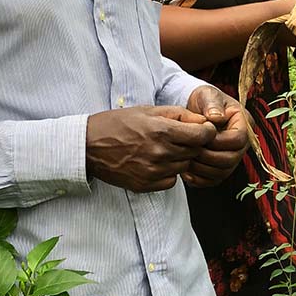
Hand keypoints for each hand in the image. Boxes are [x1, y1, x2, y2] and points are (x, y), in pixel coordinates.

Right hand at [85, 105, 216, 192]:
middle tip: (181, 137)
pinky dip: (169, 172)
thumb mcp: (149, 110)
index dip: (207, 131)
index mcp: (162, 131)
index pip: (203, 136)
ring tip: (164, 148)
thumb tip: (205, 121)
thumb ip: (179, 115)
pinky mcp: (146, 185)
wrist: (89, 146)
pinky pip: (171, 181)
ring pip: (184, 167)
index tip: (202, 129)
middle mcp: (160, 153)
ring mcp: (153, 171)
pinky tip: (156, 161)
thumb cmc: (119, 123)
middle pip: (195, 152)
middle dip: (193, 144)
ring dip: (180, 158)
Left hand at [183, 86, 250, 187]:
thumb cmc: (204, 100)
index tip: (202, 136)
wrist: (196, 111)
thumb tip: (216, 117)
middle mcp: (242, 144)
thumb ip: (212, 105)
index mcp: (244, 124)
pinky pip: (213, 180)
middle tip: (191, 149)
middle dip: (209, 156)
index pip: (238, 139)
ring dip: (203, 168)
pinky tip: (186, 171)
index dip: (219, 140)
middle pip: (231, 159)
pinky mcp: (220, 168)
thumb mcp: (207, 95)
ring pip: (222, 172)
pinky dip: (199, 179)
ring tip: (186, 158)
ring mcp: (232, 157)